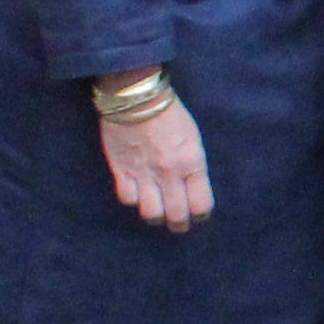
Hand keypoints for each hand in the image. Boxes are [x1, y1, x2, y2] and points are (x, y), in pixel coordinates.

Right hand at [99, 89, 211, 232]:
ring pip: (151, 213)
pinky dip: (132, 200)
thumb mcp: (193, 139)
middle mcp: (170, 173)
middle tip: (178, 225)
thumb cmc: (170, 114)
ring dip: (155, 216)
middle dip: (179, 224)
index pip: (201, 205)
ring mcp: (144, 173)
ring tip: (157, 213)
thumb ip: (193, 165)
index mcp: (192, 163)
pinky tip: (137, 194)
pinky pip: (127, 198)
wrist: (137, 98)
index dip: (200, 214)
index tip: (198, 214)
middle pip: (176, 215)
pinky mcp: (121, 170)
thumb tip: (193, 188)